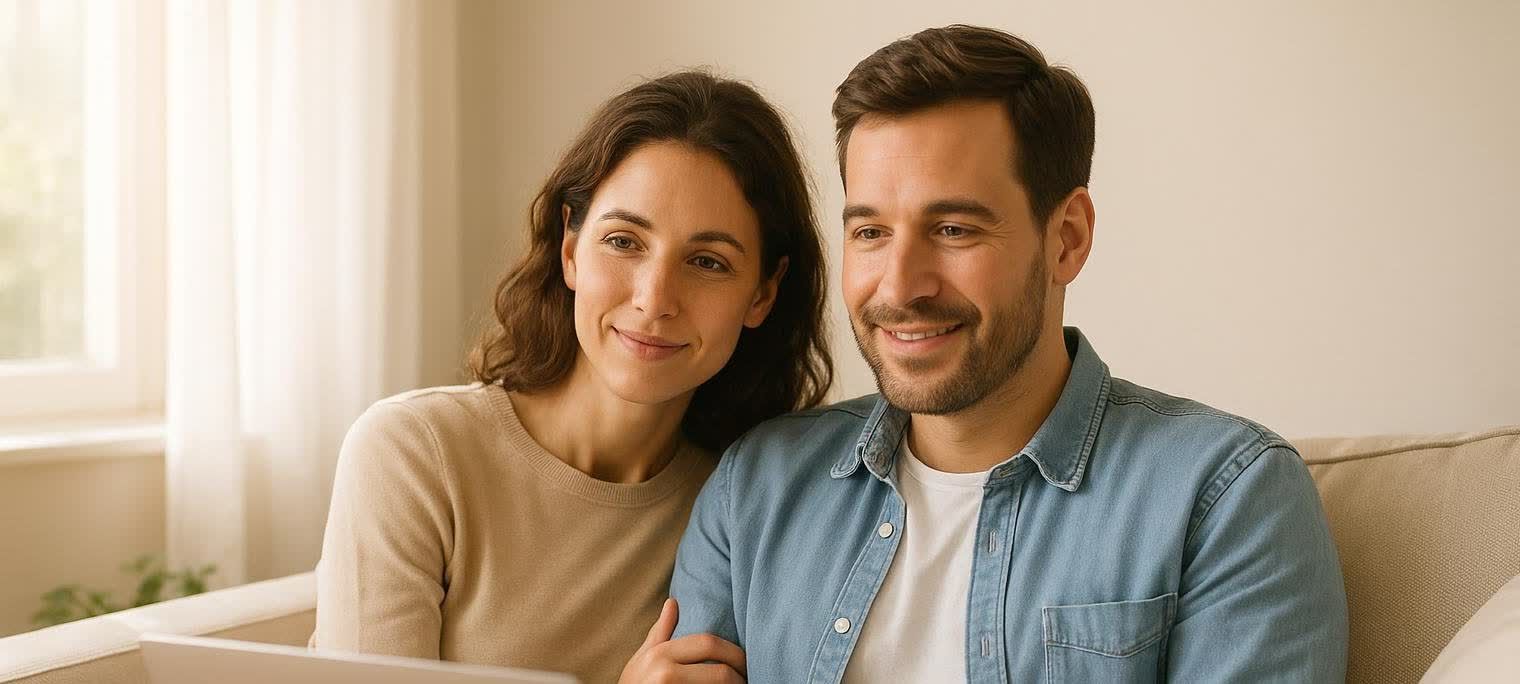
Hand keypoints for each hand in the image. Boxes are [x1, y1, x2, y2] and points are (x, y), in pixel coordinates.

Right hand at [619, 598, 745, 682]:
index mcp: (660, 655)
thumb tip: (673, 602)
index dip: (734, 652)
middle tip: (748, 678)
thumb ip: (660, 633)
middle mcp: (665, 674)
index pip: (708, 644)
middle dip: (740, 676)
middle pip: (721, 673)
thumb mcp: (641, 660)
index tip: (743, 660)